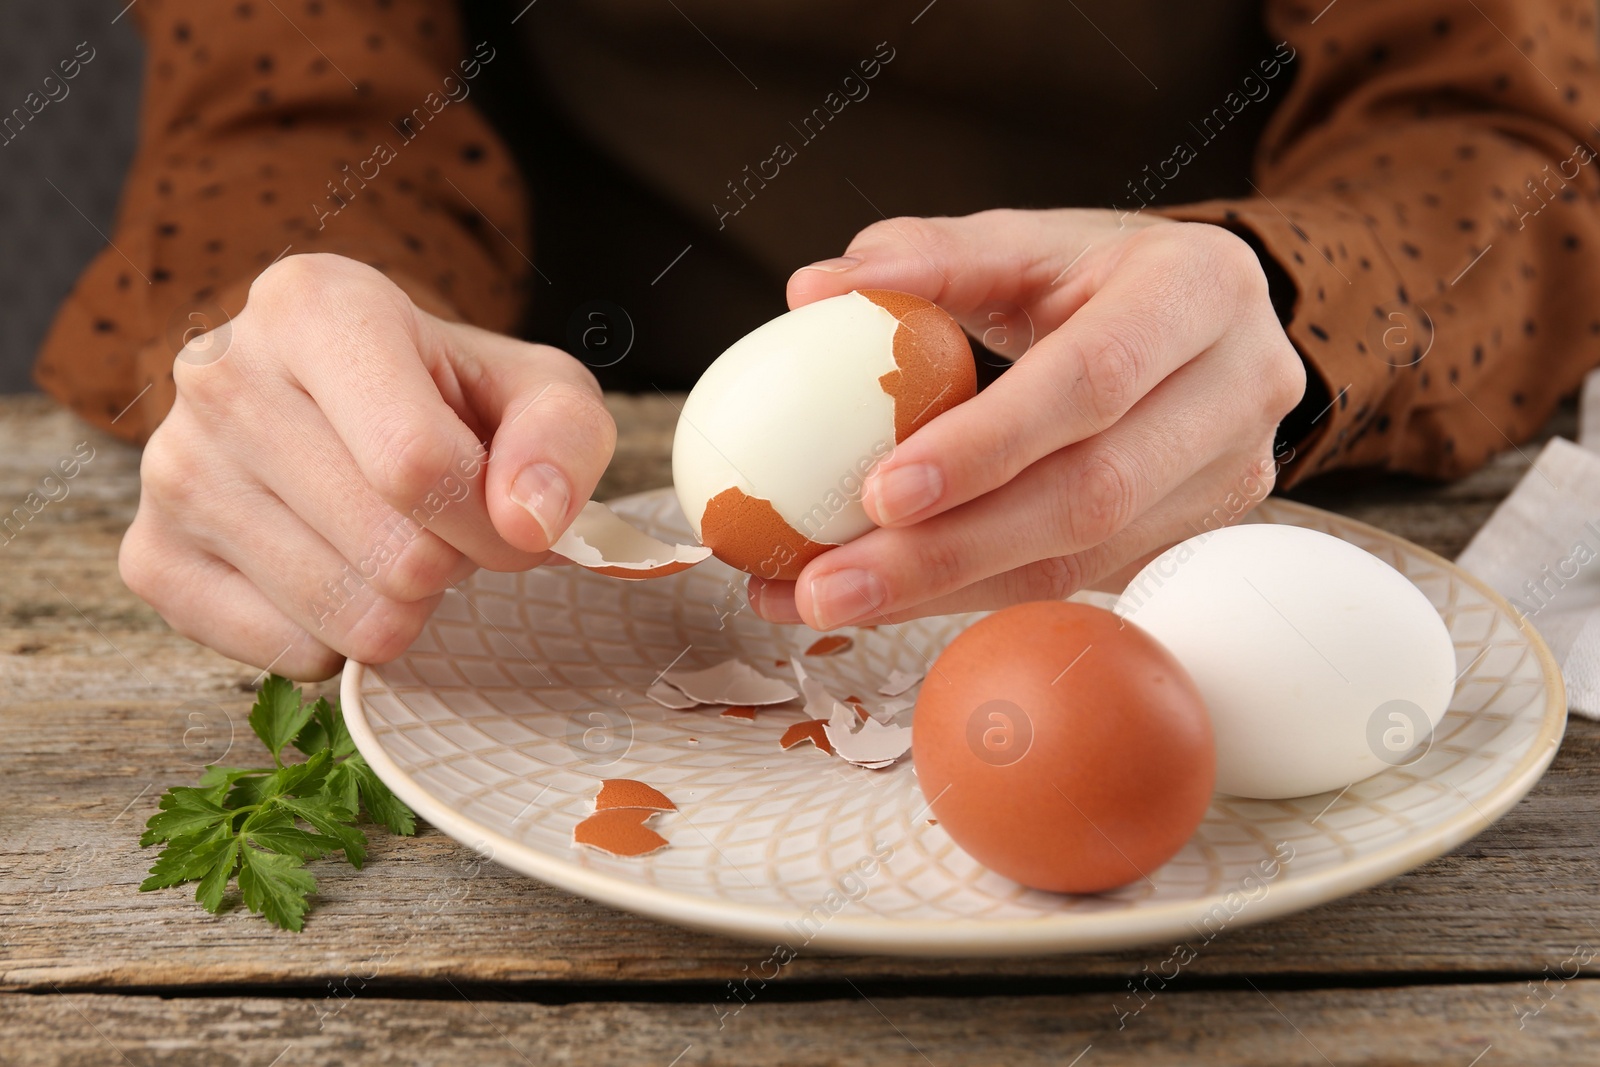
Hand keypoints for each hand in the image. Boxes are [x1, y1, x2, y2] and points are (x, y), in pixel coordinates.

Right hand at [120, 253, 615, 678]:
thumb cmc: (449, 394)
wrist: (344, 401)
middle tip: (448, 525)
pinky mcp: (150, 557)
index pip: (418, 464)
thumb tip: (529, 522)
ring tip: (394, 538)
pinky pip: (290, 655)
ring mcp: (172, 470)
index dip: (496, 526)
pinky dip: (341, 639)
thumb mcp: (538, 389)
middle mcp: (221, 377)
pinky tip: (340, 570)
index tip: (518, 523)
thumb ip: (563, 438)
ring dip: (405, 604)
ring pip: (346, 617)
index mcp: (314, 307)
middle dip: (455, 563)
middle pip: (394, 554)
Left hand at [747, 209, 1305, 628]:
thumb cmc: (1101, 276)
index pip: (1092, 381)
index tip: (881, 493)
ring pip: (1080, 562)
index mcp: (1201, 290)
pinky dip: (967, 596)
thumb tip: (812, 290)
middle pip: (1089, 497)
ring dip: (942, 591)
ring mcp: (1229, 478)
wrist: (1202, 322)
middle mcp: (1237, 390)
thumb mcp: (1028, 242)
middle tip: (827, 584)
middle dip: (947, 552)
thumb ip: (928, 258)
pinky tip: (883, 600)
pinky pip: (1072, 584)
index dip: (987, 445)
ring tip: (828, 599)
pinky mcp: (1194, 539)